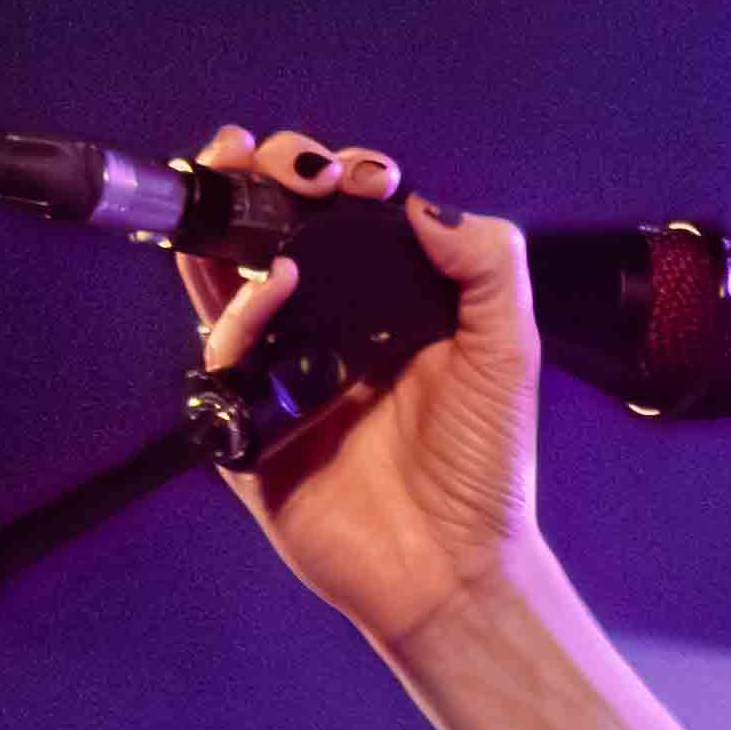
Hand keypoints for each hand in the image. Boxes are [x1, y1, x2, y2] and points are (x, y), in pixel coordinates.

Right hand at [177, 123, 542, 652]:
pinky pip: (222, 349)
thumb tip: (420, 202)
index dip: (345, 178)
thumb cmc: (484, 468)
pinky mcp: (247, 416)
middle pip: (280, 226)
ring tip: (241, 174)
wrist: (451, 564)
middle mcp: (330, 326)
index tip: (364, 176)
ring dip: (228, 216)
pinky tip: (276, 284)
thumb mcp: (508, 353)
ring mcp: (282, 367)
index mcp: (389, 305)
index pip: (349, 217)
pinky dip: (239, 308)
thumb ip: (487, 266)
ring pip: (231, 272)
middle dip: (275, 175)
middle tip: (292, 165)